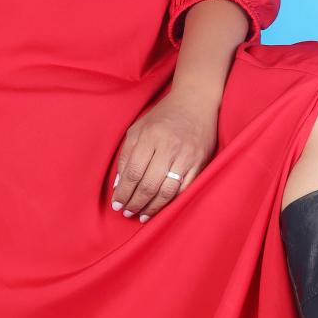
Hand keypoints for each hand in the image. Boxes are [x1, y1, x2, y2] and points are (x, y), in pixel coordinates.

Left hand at [111, 88, 219, 222]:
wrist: (196, 101)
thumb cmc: (163, 116)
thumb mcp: (138, 128)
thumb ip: (126, 155)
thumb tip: (119, 184)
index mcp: (149, 137)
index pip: (132, 172)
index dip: (123, 192)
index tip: (117, 204)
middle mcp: (168, 147)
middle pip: (148, 185)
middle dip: (135, 203)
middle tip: (127, 213)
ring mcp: (186, 156)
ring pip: (167, 191)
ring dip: (152, 208)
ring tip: (142, 215)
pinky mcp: (200, 162)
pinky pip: (184, 189)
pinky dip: (171, 202)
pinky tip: (161, 208)